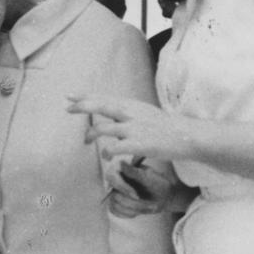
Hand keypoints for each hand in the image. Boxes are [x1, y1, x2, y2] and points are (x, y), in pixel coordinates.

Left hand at [67, 94, 191, 162]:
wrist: (186, 135)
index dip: (85, 97)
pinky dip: (107, 153)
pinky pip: (113, 148)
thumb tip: (112, 116)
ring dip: (91, 136)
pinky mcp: (137, 143)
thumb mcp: (144, 113)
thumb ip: (127, 114)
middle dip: (82, 106)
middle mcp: (130, 113)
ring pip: (102, 129)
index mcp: (131, 105)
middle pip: (100, 106)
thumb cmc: (165, 127)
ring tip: (86, 142)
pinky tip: (107, 156)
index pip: (104, 98)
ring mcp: (133, 128)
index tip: (70, 96)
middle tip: (68, 109)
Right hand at [105, 161, 176, 217]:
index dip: (123, 188)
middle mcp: (115, 180)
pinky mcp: (115, 203)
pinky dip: (129, 213)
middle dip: (134, 203)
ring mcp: (114, 192)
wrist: (164, 197)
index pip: (112, 176)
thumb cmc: (158, 184)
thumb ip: (134, 172)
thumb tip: (121, 163)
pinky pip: (115, 211)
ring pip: (116, 205)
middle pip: (115, 195)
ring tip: (150, 207)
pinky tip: (140, 210)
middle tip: (151, 205)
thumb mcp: (149, 178)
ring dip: (135, 209)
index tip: (137, 196)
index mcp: (122, 169)